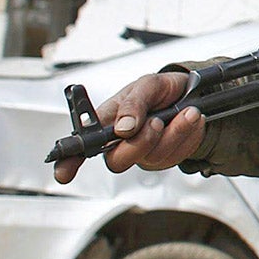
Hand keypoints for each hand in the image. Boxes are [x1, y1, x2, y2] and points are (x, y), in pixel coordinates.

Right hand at [51, 72, 205, 183]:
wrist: (194, 92)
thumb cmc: (160, 89)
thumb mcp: (147, 85)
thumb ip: (133, 104)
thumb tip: (122, 128)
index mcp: (107, 121)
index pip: (81, 145)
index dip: (69, 161)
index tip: (64, 172)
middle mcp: (121, 142)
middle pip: (117, 161)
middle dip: (141, 142)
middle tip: (157, 121)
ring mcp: (144, 153)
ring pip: (153, 157)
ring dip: (173, 132)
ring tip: (185, 112)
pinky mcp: (166, 157)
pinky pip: (176, 155)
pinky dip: (187, 134)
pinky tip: (190, 118)